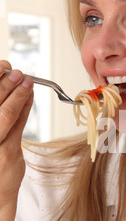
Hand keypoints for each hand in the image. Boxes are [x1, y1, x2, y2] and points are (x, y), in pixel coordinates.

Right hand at [0, 61, 32, 202]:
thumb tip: (3, 86)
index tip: (1, 66)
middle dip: (4, 83)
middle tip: (15, 70)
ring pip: (5, 113)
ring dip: (17, 93)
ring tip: (26, 80)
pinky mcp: (7, 153)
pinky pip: (18, 125)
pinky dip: (25, 108)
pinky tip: (29, 96)